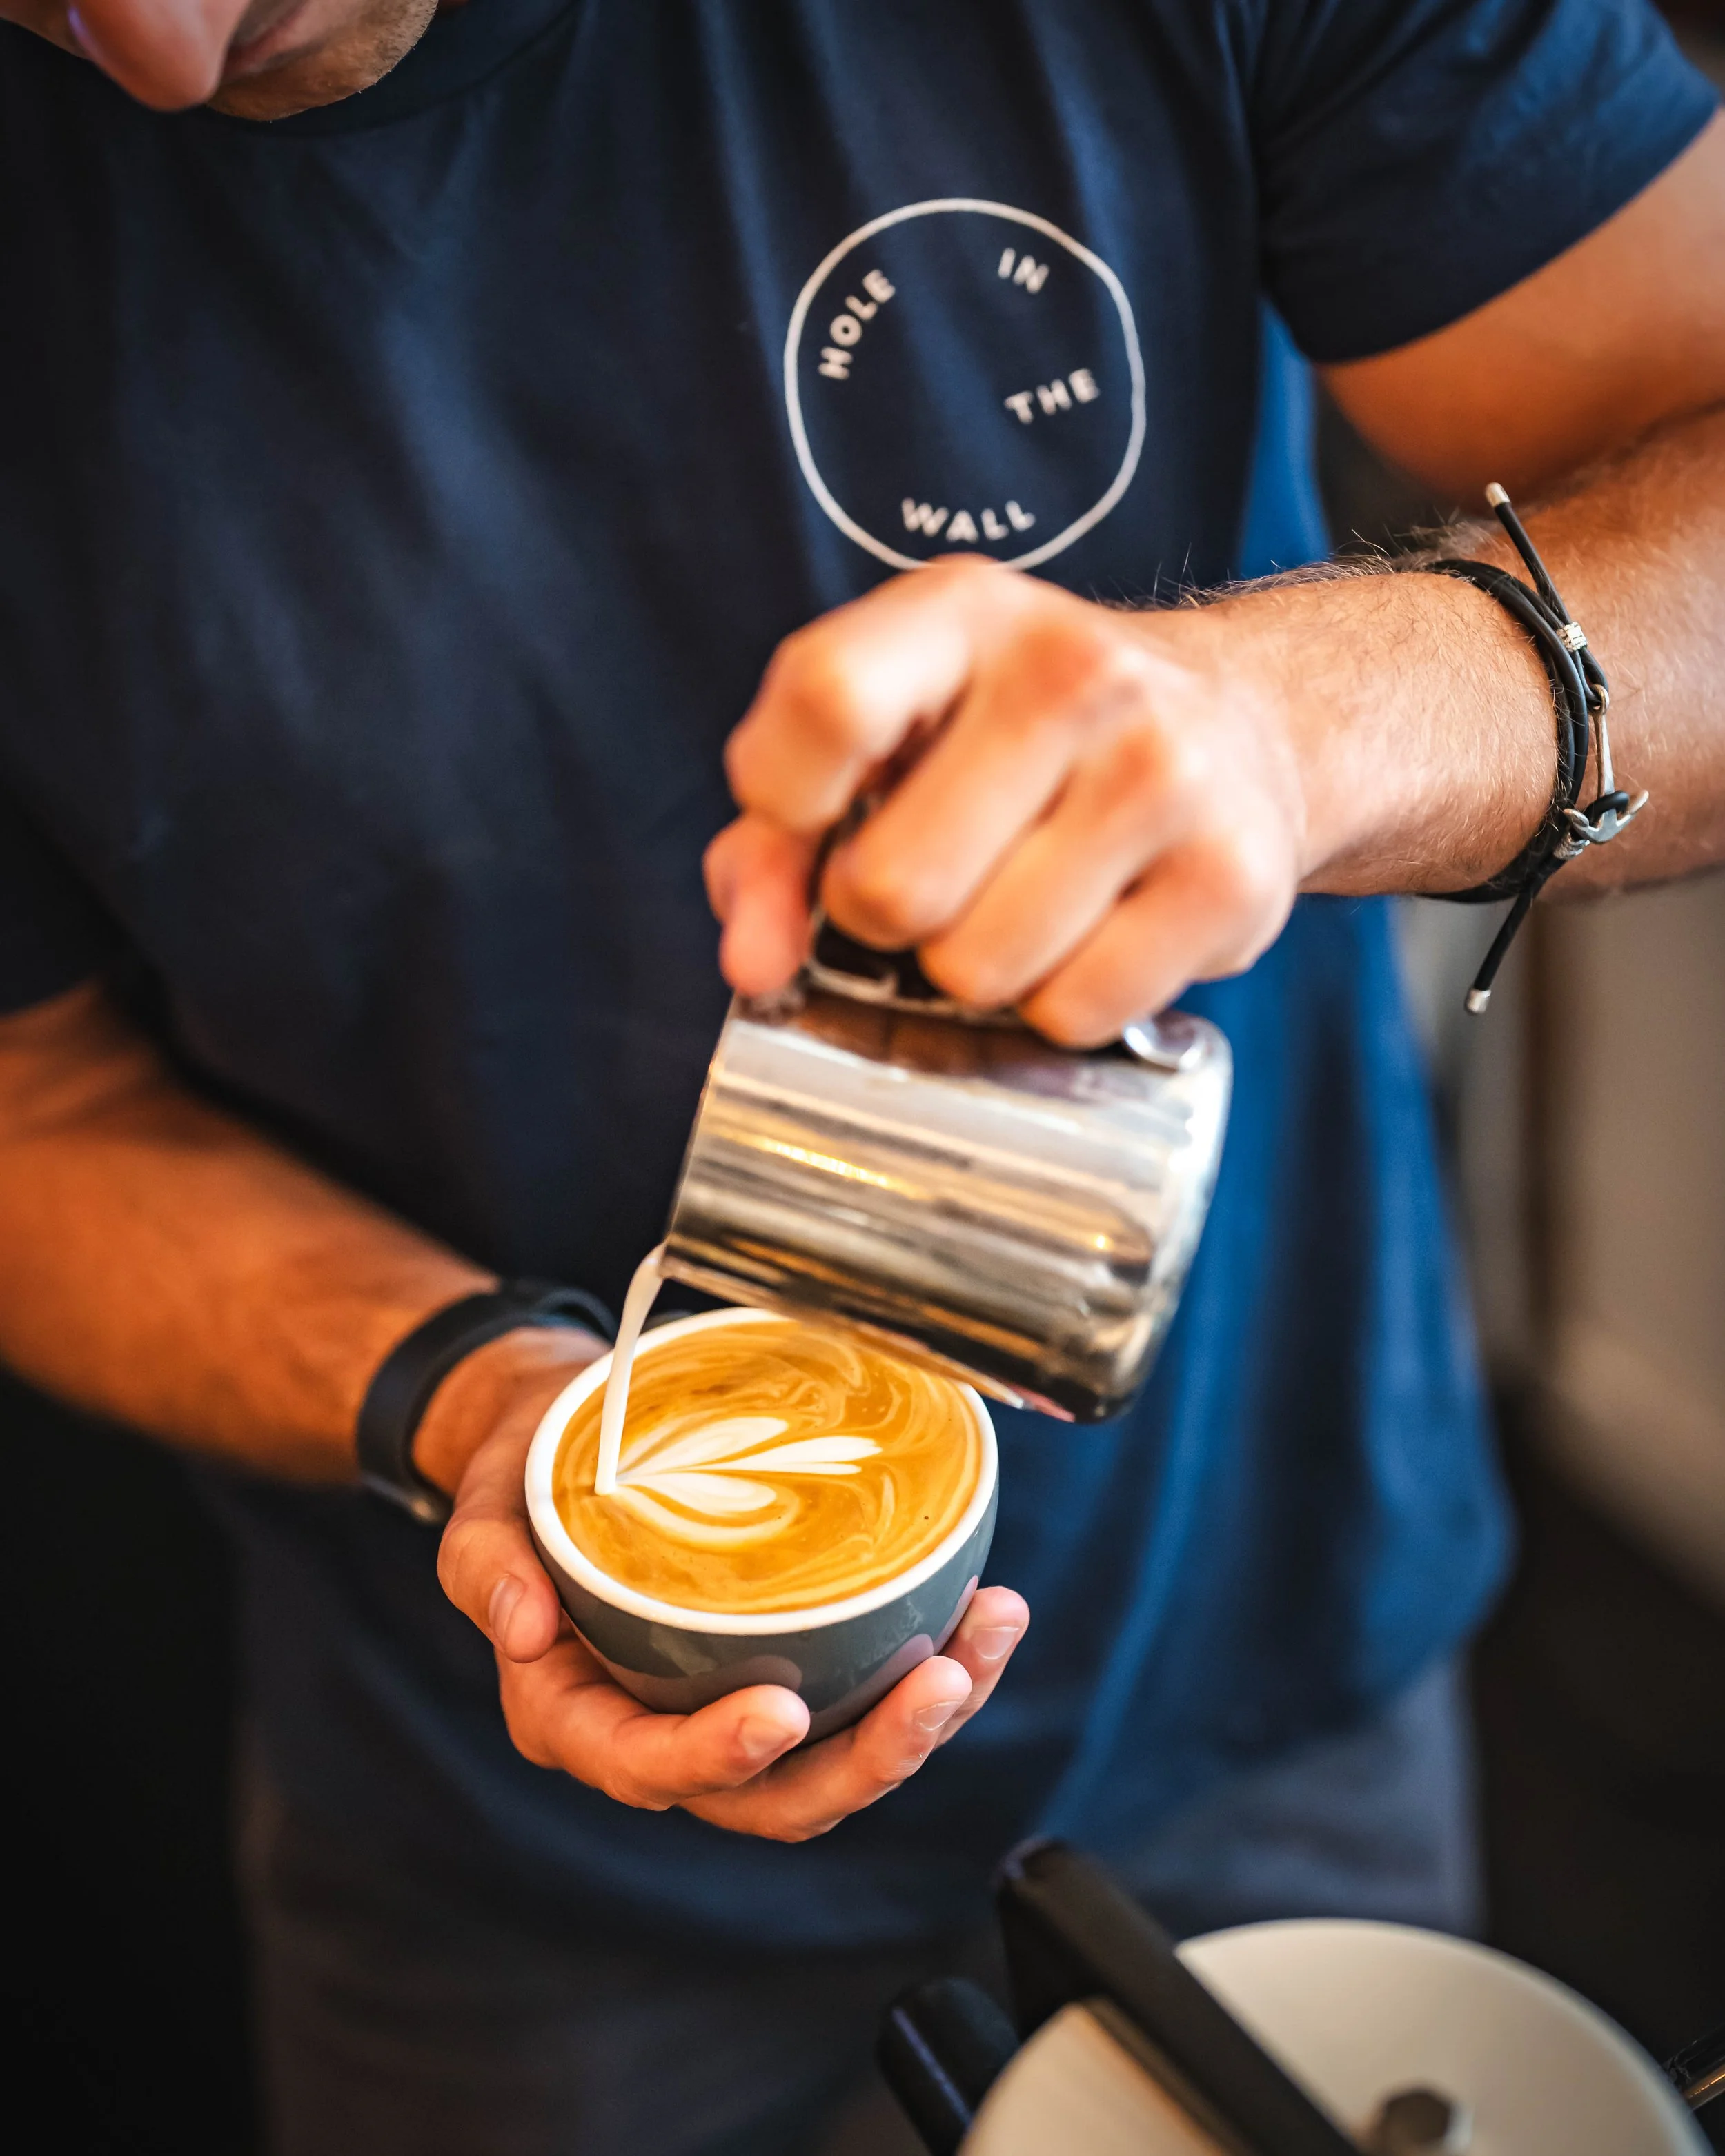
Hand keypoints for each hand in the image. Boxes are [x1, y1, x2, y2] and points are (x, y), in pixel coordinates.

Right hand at [431, 1332, 1029, 1840]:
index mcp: (575, 1715)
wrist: (569, 1441)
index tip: (781, 1710)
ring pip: (837, 1762)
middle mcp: (662, 1732)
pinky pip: (866, 1701)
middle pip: (772, 1797)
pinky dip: (934, 1668)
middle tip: (940, 1685)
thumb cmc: (528, 1480)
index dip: (713, 1756)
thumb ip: (486, 1566)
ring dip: (925, 1720)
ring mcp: (733, 1708)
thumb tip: (519, 1629)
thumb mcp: (486, 1507)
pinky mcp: (792, 1669)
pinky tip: (983, 1612)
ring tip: (989, 1632)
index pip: (644, 1765)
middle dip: (867, 1759)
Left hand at [704, 556, 1549, 1044]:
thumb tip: (756, 961)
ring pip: (978, 968)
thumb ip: (781, 835)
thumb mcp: (893, 735)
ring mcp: (1165, 775)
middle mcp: (1076, 675)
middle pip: (892, 885)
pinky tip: (1089, 934)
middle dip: (886, 916)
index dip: (783, 801)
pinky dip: (1059, 1004)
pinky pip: (1072, 1012)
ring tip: (1021, 901)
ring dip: (975, 968)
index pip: (826, 702)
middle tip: (938, 877)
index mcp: (965, 613)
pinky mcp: (1229, 880)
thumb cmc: (1022, 743)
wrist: (1239, 729)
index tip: (808, 827)